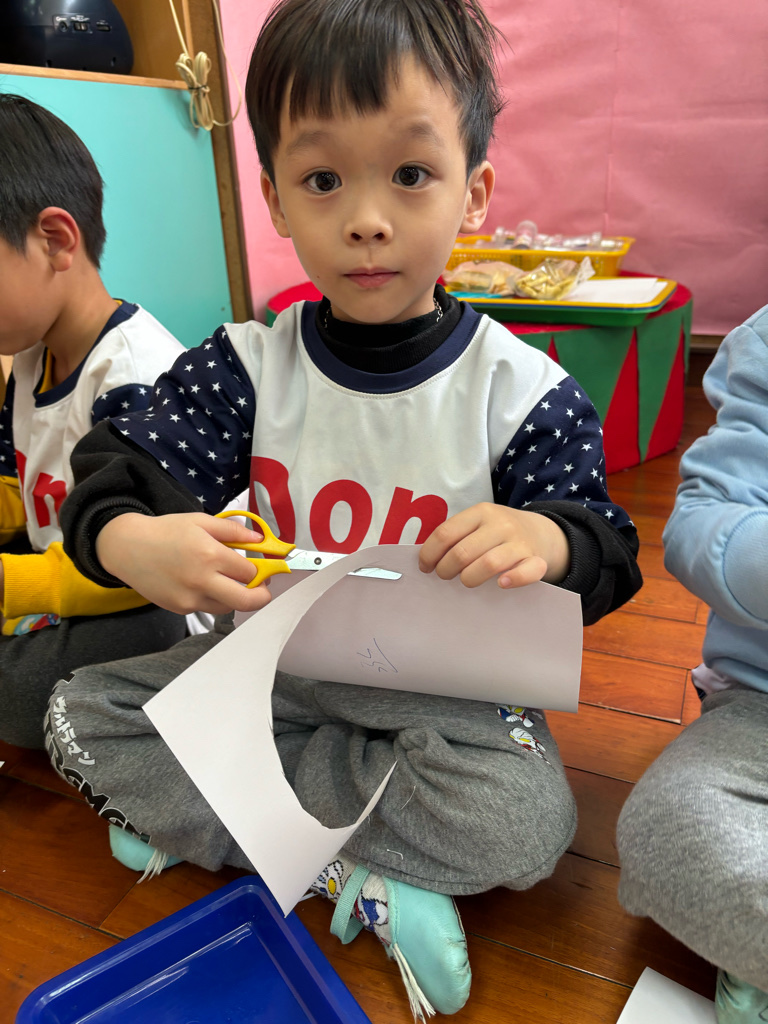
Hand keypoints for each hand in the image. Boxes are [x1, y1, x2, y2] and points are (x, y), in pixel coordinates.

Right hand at [96, 512, 273, 615]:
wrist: (127, 548)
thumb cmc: (165, 532)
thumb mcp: (201, 521)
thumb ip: (233, 531)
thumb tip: (260, 539)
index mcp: (209, 555)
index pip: (250, 572)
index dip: (262, 570)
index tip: (265, 567)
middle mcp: (201, 581)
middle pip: (246, 601)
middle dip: (262, 596)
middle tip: (263, 588)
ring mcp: (189, 599)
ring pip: (228, 607)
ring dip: (237, 597)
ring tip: (231, 581)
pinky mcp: (180, 609)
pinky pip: (207, 607)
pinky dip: (213, 598)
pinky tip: (204, 583)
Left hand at [418, 503, 569, 588]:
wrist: (541, 532)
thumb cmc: (497, 532)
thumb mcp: (478, 523)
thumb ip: (456, 535)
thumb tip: (426, 560)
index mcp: (481, 512)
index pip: (446, 533)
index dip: (429, 554)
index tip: (425, 567)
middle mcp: (501, 524)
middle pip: (463, 552)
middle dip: (446, 569)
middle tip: (444, 576)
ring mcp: (520, 542)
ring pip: (489, 564)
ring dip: (470, 578)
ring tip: (466, 581)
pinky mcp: (536, 560)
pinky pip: (526, 572)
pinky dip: (513, 579)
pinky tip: (501, 584)